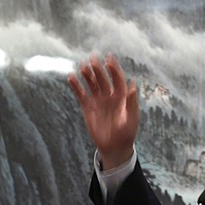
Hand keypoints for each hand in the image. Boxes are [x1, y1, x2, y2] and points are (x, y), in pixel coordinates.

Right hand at [68, 53, 139, 168]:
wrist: (114, 146)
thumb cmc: (126, 133)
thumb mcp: (132, 118)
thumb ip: (132, 102)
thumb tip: (133, 84)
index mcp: (122, 96)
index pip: (117, 79)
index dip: (113, 69)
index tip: (108, 60)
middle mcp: (110, 95)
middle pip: (103, 78)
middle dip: (98, 68)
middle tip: (93, 58)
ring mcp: (98, 100)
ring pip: (92, 83)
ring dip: (87, 74)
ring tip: (82, 66)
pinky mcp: (88, 107)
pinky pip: (81, 93)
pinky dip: (76, 86)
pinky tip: (71, 77)